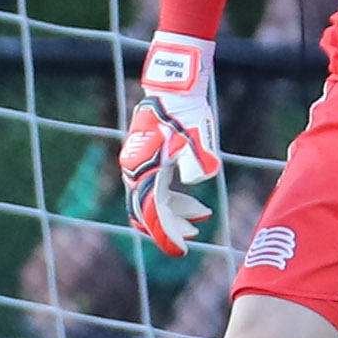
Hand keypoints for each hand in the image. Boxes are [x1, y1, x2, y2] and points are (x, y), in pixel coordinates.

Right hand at [117, 31, 220, 257]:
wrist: (172, 87)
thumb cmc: (184, 111)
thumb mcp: (194, 135)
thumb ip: (196, 159)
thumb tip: (196, 181)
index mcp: (144, 168)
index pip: (152, 212)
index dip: (166, 234)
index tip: (181, 250)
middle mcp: (136, 169)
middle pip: (148, 211)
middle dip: (170, 227)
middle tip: (192, 238)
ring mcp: (140, 164)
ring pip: (152, 200)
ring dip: (175, 213)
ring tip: (201, 218)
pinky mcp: (148, 159)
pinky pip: (157, 188)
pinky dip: (174, 199)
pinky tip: (195, 203)